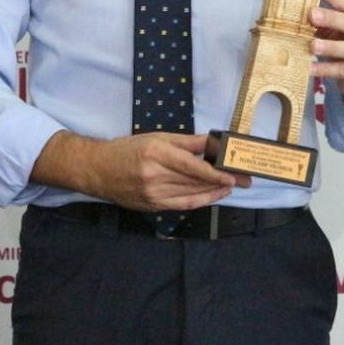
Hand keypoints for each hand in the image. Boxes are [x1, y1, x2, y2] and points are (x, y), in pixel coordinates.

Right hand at [44, 131, 248, 212]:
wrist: (98, 170)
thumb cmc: (128, 149)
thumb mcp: (157, 138)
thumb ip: (187, 142)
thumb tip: (213, 142)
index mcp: (157, 154)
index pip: (194, 167)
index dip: (217, 172)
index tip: (235, 174)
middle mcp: (155, 176)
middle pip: (196, 181)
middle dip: (223, 181)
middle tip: (245, 180)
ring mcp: (154, 194)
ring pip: (192, 195)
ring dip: (215, 192)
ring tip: (232, 187)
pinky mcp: (153, 206)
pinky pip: (182, 205)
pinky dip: (200, 201)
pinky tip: (213, 196)